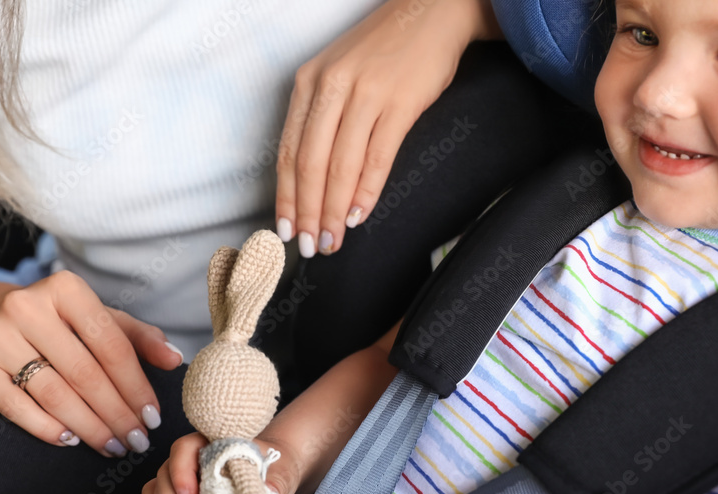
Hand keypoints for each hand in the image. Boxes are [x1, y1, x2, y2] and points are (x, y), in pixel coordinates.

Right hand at [0, 270, 184, 456]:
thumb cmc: (57, 322)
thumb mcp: (99, 319)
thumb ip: (139, 337)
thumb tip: (175, 359)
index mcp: (66, 289)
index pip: (111, 346)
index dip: (136, 386)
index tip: (153, 417)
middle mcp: (26, 306)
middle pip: (84, 374)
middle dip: (116, 414)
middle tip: (137, 441)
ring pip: (53, 394)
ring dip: (88, 427)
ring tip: (111, 446)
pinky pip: (15, 407)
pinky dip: (46, 428)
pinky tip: (71, 439)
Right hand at [142, 432, 302, 493]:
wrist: (277, 475)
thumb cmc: (276, 467)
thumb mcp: (281, 470)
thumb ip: (275, 479)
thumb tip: (268, 491)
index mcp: (216, 442)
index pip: (186, 448)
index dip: (182, 470)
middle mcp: (195, 457)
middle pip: (167, 470)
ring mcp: (186, 477)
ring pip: (159, 487)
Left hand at [275, 0, 499, 256]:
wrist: (433, 13)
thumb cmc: (384, 52)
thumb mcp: (339, 75)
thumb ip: (323, 118)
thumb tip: (313, 181)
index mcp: (308, 82)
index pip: (287, 151)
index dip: (285, 197)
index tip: (285, 231)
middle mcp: (330, 86)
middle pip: (309, 163)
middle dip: (307, 212)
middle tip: (310, 247)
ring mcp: (365, 93)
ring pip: (339, 165)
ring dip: (333, 210)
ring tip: (332, 240)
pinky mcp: (399, 102)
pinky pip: (377, 157)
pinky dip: (366, 192)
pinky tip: (359, 215)